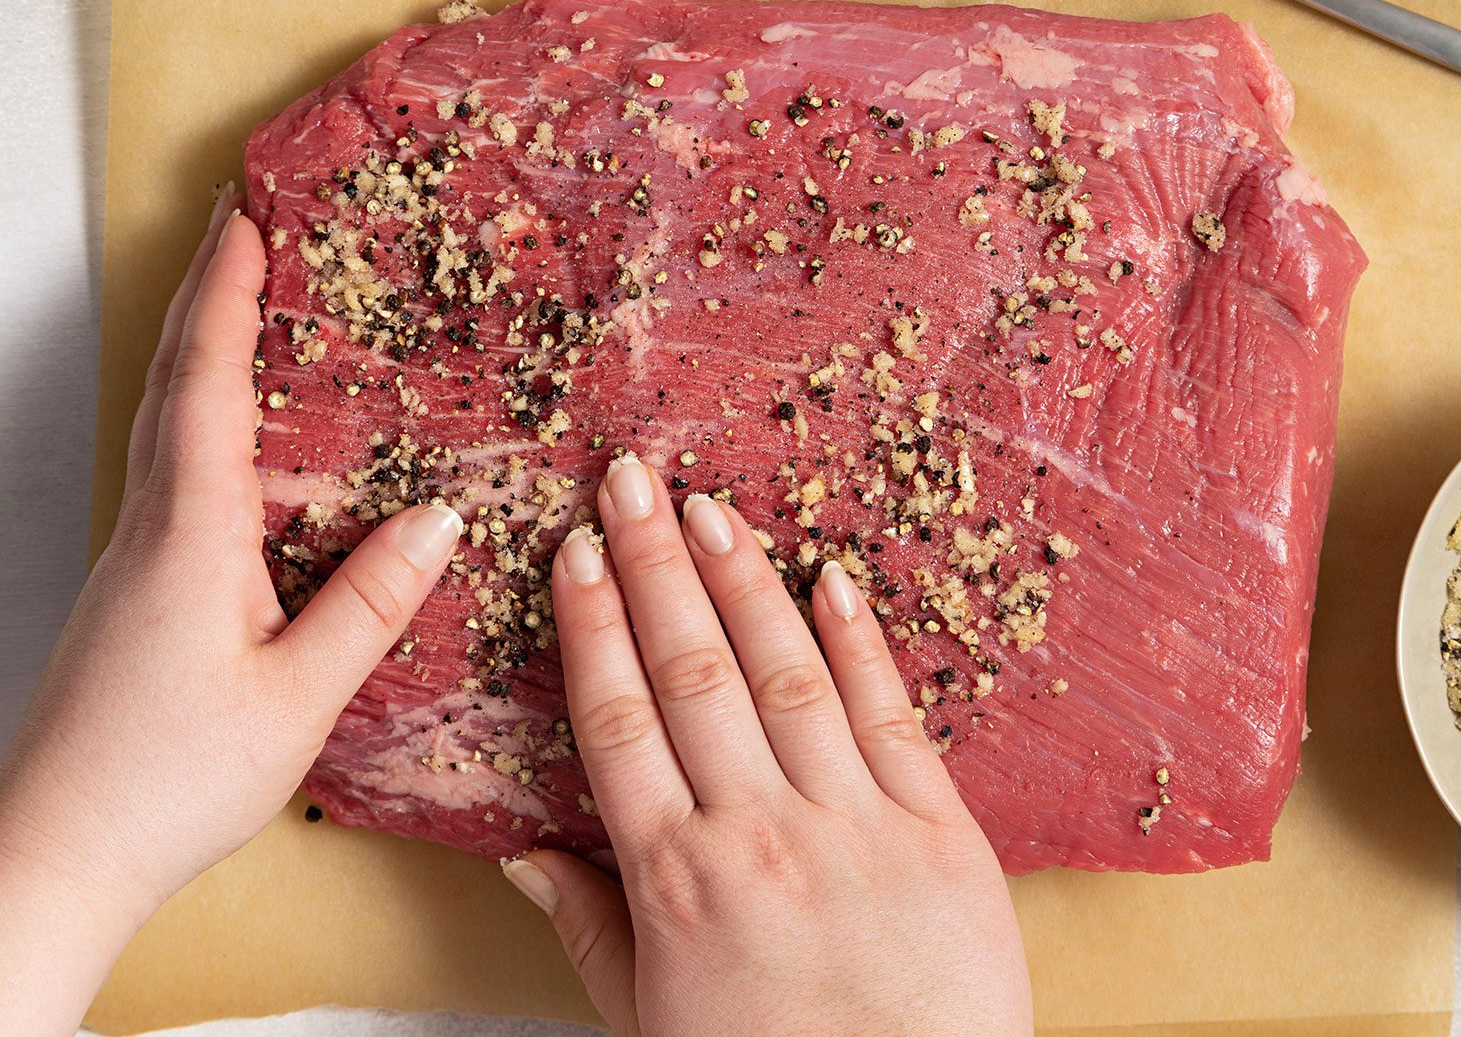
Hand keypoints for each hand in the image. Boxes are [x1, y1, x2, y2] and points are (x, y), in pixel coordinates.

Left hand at [0, 189, 462, 1032]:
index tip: (253, 216)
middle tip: (249, 229)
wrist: (56, 853)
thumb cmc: (169, 781)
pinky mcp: (135, 592)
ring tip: (247, 308)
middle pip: (172, 384)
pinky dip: (198, 416)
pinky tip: (237, 440)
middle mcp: (151, 528)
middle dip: (208, 296)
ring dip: (197, 351)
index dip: (230, 295)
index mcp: (190, 534)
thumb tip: (442, 520)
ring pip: (163, 425)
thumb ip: (371, 605)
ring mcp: (134, 558)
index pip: (208, 383)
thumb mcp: (298, 698)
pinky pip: (170, 471)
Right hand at [506, 454, 1032, 1036]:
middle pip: (692, 672)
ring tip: (710, 506)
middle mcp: (760, 832)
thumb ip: (589, 930)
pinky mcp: (940, 831)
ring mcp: (855, 824)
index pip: (618, 721)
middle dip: (655, 565)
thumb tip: (520, 853)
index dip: (593, 626)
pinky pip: (890, 714)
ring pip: (785, 673)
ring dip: (744, 579)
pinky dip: (859, 640)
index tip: (575, 553)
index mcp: (678, 880)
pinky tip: (832, 576)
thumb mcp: (650, 1023)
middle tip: (631, 479)